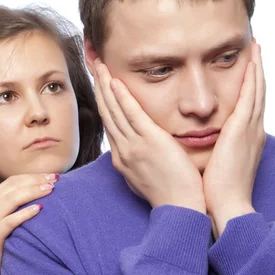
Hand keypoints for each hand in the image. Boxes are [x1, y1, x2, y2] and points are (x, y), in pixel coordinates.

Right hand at [0, 173, 57, 274]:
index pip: (13, 181)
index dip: (32, 176)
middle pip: (14, 185)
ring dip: (33, 191)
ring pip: (12, 199)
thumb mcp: (1, 221)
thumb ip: (13, 208)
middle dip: (36, 180)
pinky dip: (25, 213)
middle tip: (55, 179)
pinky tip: (39, 209)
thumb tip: (38, 197)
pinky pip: (10, 220)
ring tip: (50, 189)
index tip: (51, 175)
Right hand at [94, 61, 204, 212]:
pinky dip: (121, 97)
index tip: (100, 86)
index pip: (110, 124)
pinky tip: (115, 82)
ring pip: (114, 110)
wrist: (180, 208)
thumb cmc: (170, 195)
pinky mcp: (150, 141)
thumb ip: (141, 160)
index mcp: (123, 158)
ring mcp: (134, 146)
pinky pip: (131, 114)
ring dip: (105, 85)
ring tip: (100, 66)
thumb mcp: (146, 178)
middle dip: (99, 88)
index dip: (103, 103)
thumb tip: (140, 151)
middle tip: (94, 66)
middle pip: (107, 113)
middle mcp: (123, 150)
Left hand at [203, 41, 265, 236]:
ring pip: (256, 90)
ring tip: (256, 46)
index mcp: (245, 139)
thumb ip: (214, 150)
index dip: (250, 85)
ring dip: (257, 67)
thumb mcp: (218, 164)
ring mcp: (249, 130)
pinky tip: (251, 62)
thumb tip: (203, 144)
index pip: (248, 105)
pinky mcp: (242, 131)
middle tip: (257, 48)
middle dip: (257, 70)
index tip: (248, 68)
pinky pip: (249, 97)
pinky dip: (252, 78)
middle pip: (257, 92)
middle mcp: (252, 131)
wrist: (228, 206)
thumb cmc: (218, 191)